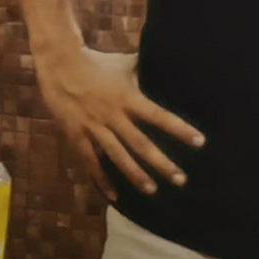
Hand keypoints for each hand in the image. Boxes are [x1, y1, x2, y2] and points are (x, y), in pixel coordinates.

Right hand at [37, 41, 201, 194]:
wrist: (59, 64)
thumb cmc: (95, 62)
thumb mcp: (123, 64)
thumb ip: (144, 71)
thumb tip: (167, 65)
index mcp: (127, 98)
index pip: (158, 116)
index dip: (179, 129)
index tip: (200, 142)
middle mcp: (112, 115)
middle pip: (140, 144)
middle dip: (162, 163)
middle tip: (181, 179)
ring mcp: (93, 127)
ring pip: (117, 156)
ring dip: (136, 175)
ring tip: (152, 190)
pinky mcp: (76, 135)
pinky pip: (90, 162)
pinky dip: (102, 180)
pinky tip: (115, 195)